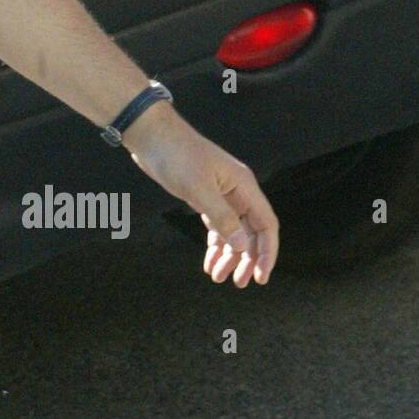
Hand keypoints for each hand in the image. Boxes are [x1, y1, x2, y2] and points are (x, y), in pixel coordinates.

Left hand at [123, 103, 278, 285]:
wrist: (151, 135)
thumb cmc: (176, 156)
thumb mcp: (198, 190)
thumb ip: (222, 218)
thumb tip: (242, 246)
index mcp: (244, 186)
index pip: (266, 224)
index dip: (267, 252)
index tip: (262, 276)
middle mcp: (237, 191)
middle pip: (251, 231)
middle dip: (247, 259)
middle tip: (240, 283)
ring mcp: (221, 194)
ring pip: (233, 231)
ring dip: (228, 255)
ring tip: (218, 277)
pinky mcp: (204, 196)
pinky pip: (217, 225)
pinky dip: (215, 243)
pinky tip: (209, 260)